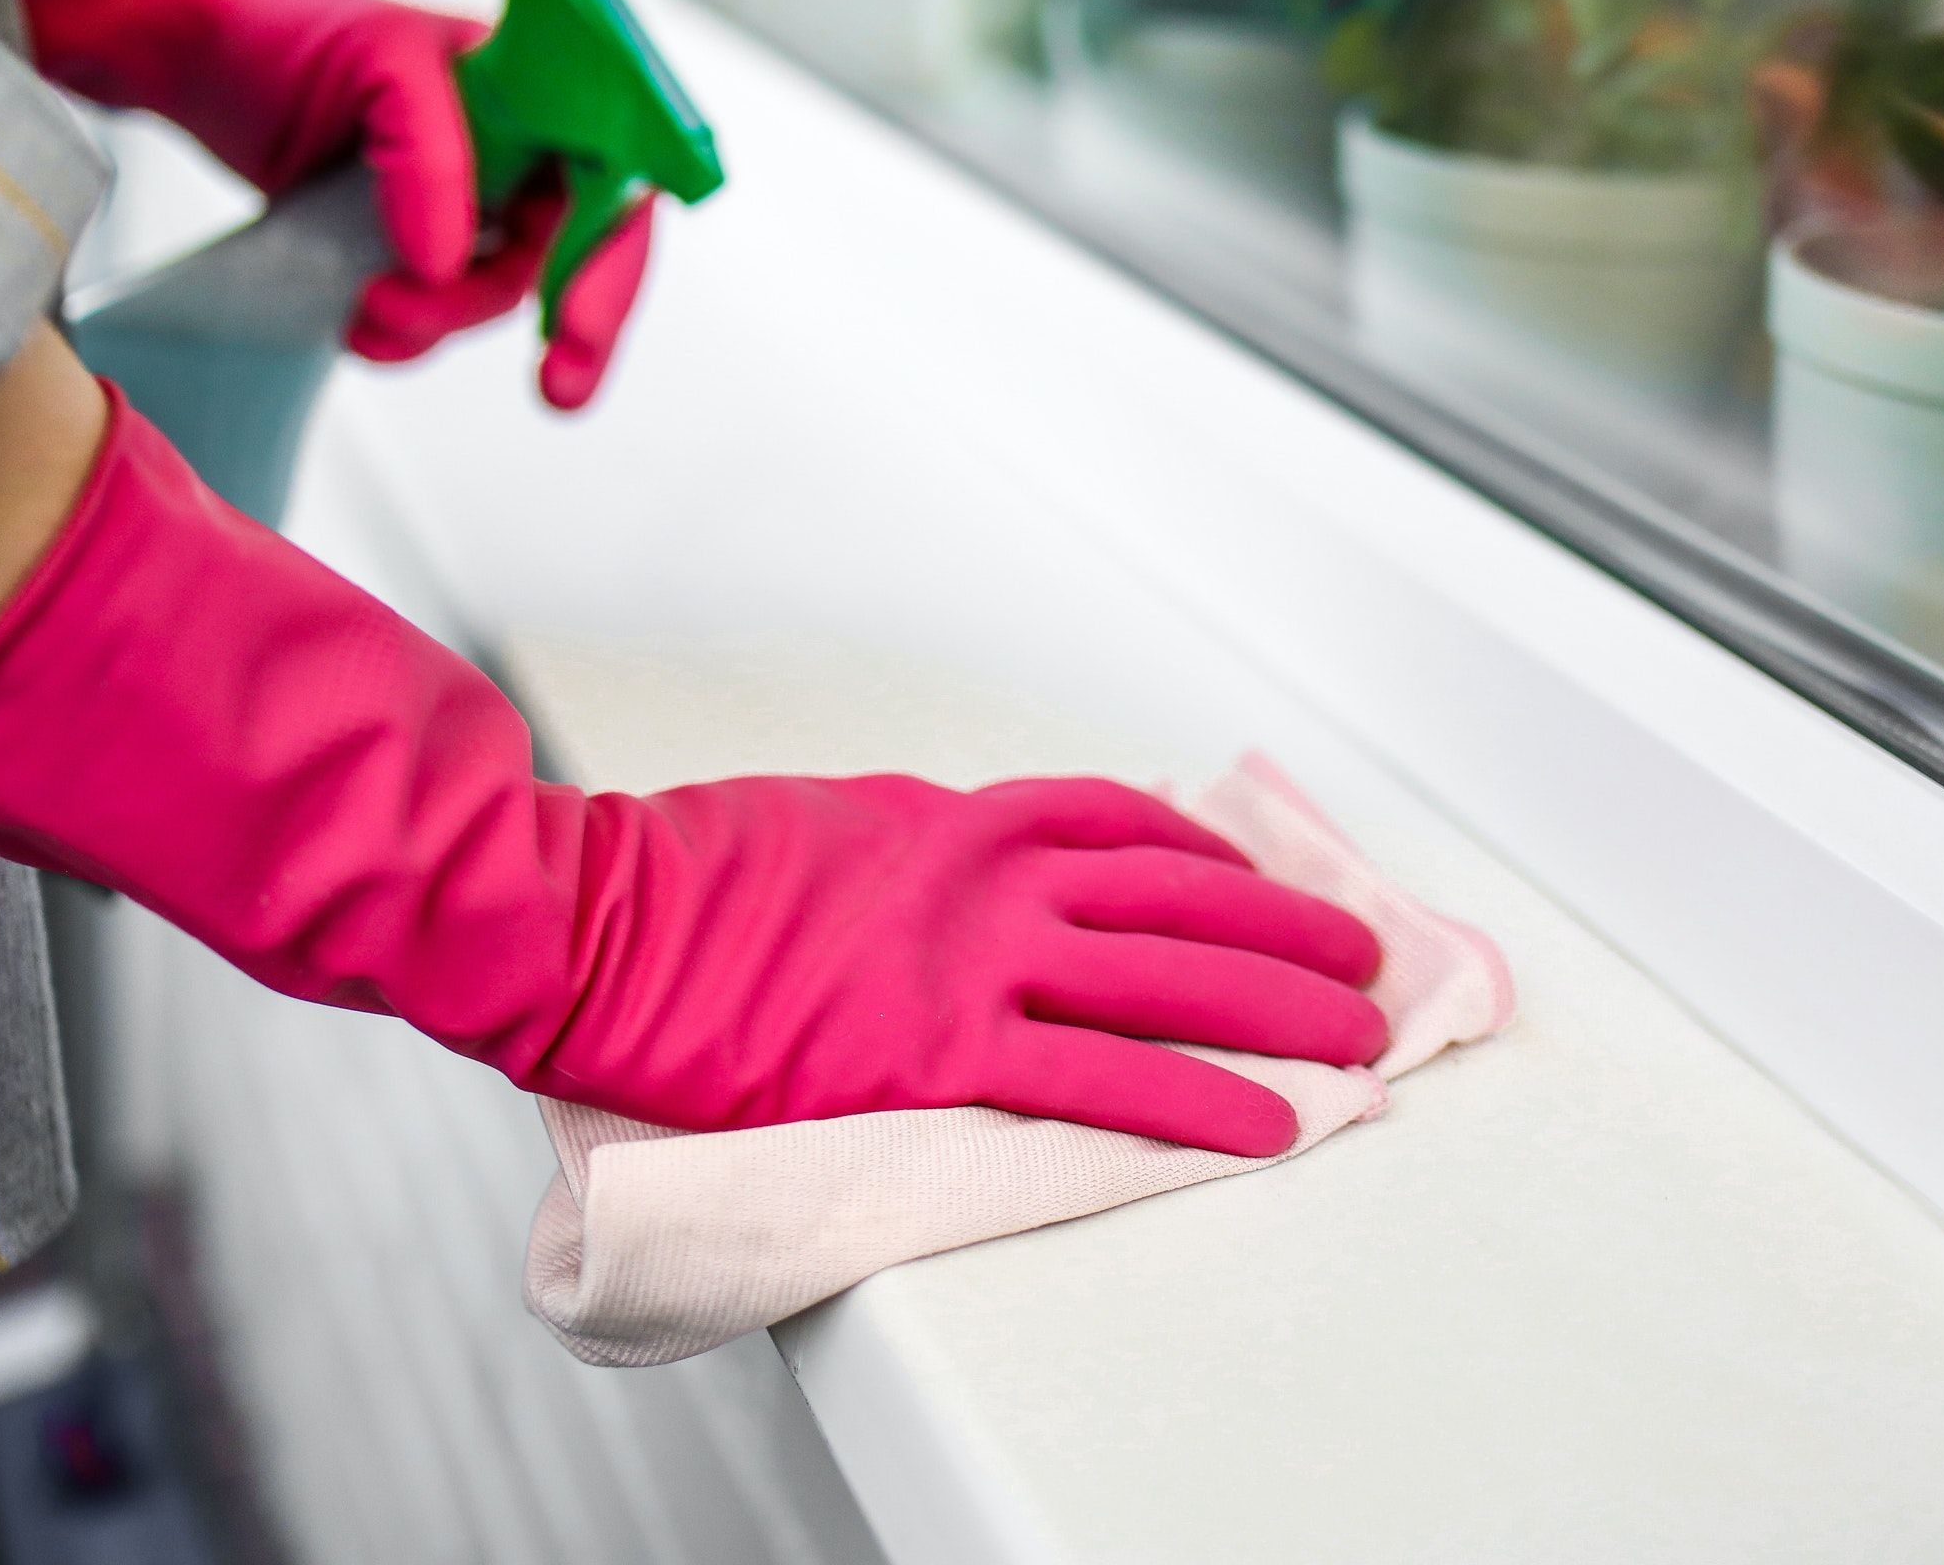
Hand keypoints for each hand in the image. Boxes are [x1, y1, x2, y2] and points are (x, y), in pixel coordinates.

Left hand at [0, 0, 646, 402]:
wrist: (194, 56)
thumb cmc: (283, 30)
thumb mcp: (374, 67)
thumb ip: (429, 157)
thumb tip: (449, 258)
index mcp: (531, 84)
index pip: (616, 169)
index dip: (613, 249)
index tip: (579, 316)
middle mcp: (512, 143)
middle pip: (577, 248)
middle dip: (571, 324)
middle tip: (557, 387)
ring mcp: (465, 196)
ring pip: (499, 290)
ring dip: (445, 322)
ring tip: (371, 312)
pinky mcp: (412, 241)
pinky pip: (439, 310)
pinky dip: (407, 335)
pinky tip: (360, 325)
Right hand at [0, 388, 1385, 1154]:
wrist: (577, 919)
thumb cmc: (665, 885)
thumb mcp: (806, 832)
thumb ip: (895, 852)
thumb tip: (939, 875)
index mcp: (943, 817)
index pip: (1111, 821)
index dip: (1203, 857)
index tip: (1258, 881)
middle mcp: (979, 871)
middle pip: (1173, 892)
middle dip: (1285, 926)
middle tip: (1366, 957)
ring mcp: (963, 955)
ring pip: (1164, 974)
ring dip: (1278, 1006)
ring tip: (1360, 1039)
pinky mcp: (932, 1046)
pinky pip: (1098, 1074)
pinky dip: (1192, 1100)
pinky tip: (1267, 1127)